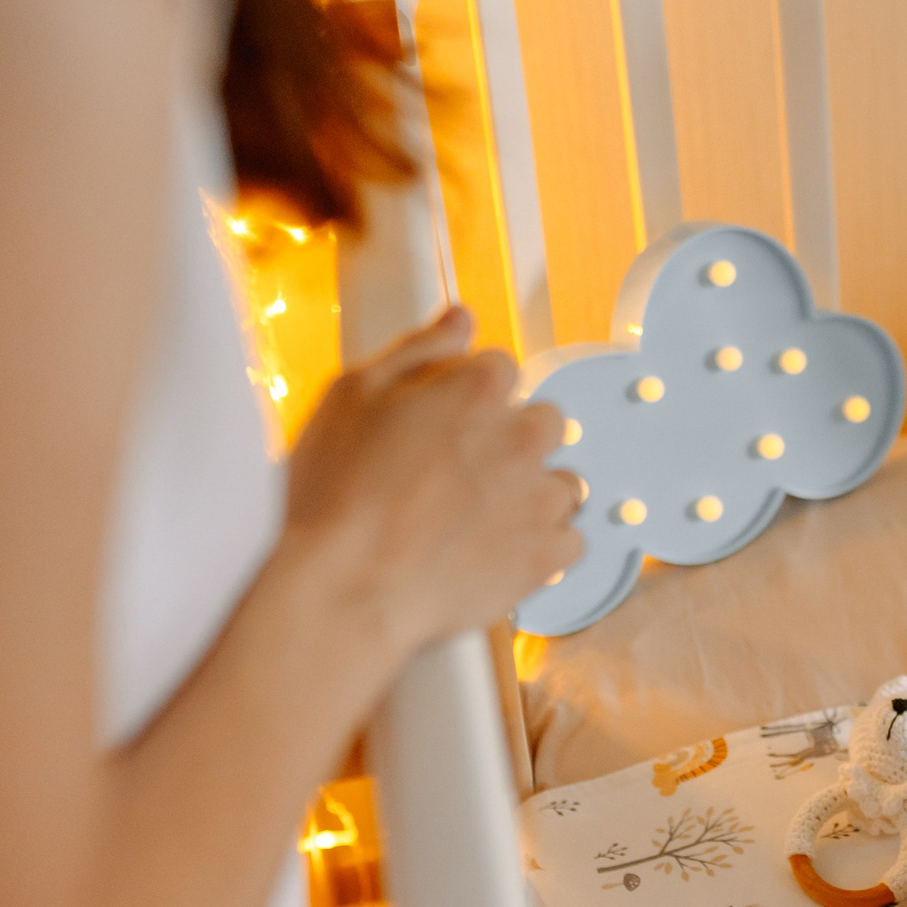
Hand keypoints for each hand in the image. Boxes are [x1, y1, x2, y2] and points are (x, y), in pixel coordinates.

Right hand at [281, 307, 580, 659]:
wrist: (344, 590)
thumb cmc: (335, 494)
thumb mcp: (352, 395)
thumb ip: (417, 348)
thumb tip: (461, 317)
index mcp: (479, 389)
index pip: (502, 368)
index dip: (469, 395)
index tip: (444, 424)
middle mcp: (523, 437)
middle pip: (543, 423)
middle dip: (511, 440)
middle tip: (459, 474)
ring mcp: (540, 499)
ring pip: (563, 482)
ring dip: (532, 493)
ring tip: (477, 519)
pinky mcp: (547, 556)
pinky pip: (571, 541)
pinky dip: (544, 546)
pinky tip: (499, 551)